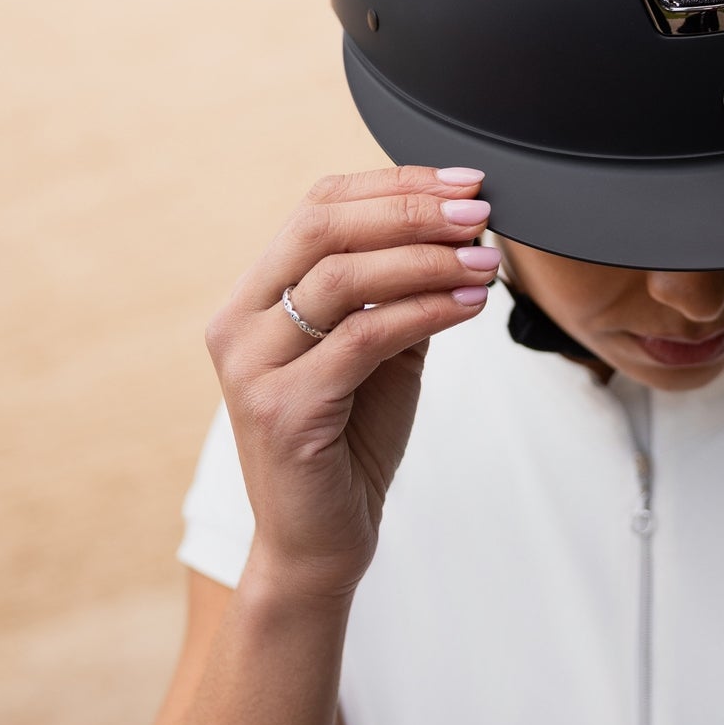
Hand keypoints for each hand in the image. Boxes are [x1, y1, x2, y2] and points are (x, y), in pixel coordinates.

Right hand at [205, 166, 496, 602]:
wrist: (318, 543)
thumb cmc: (349, 442)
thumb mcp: (377, 349)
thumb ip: (400, 288)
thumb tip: (465, 224)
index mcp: (254, 296)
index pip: (318, 206)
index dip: (393, 184)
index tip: (463, 181)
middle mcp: (239, 323)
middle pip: (324, 227)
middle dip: (411, 210)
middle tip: (478, 211)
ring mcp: (253, 367)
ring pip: (344, 278)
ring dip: (427, 260)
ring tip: (484, 261)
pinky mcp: (283, 410)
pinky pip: (364, 338)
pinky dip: (425, 313)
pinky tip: (468, 307)